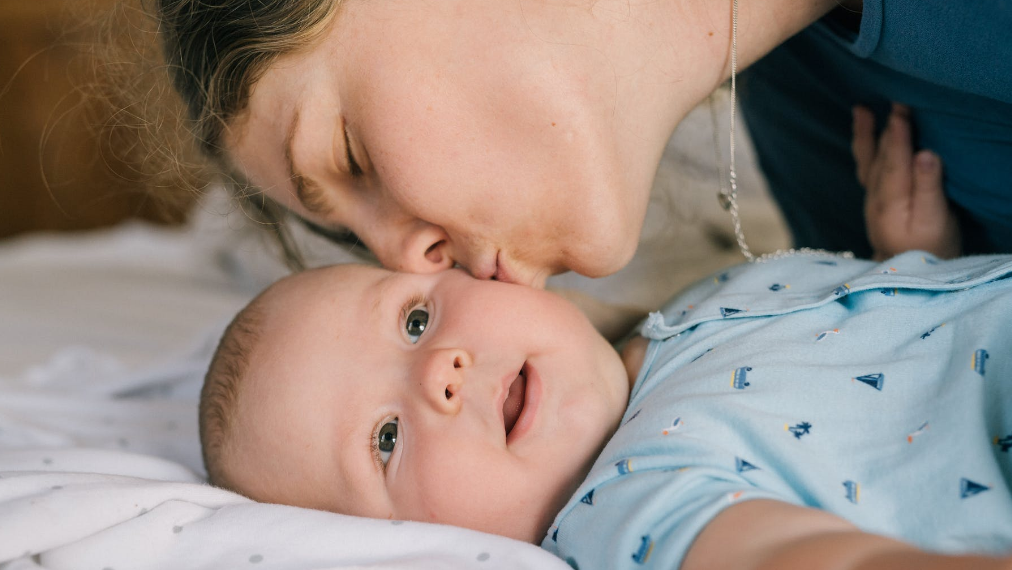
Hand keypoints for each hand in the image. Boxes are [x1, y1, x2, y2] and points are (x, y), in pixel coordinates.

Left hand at [853, 104, 960, 260]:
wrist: (904, 272)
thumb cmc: (928, 248)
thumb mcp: (934, 221)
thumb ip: (928, 187)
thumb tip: (925, 154)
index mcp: (890, 201)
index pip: (894, 161)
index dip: (898, 134)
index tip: (901, 108)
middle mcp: (875, 197)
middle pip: (881, 156)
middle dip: (888, 128)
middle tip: (896, 96)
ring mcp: (872, 198)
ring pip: (868, 160)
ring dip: (866, 134)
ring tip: (862, 109)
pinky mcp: (875, 200)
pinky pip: (867, 167)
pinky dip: (865, 147)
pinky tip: (865, 133)